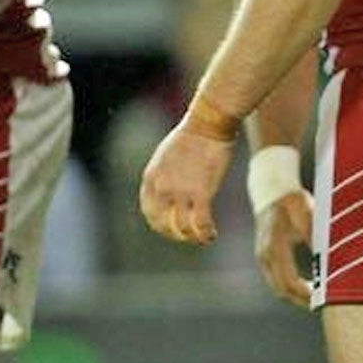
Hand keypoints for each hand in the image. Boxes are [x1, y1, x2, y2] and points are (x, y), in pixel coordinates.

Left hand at [140, 117, 234, 243]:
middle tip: (191, 237)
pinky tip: (212, 234)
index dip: (162, 226)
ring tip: (205, 237)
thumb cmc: (193, 136)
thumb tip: (171, 191)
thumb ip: (164, 176)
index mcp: (151, 178)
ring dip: (193, 238)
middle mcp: (161, 188)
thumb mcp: (167, 156)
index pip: (150, 213)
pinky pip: (200, 224)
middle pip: (163, 225)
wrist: (208, 124)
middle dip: (177, 236)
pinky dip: (206, 234)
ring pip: (182, 229)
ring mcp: (180, 191)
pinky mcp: (201, 193)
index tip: (175, 229)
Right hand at [255, 188, 313, 306]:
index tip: (322, 298)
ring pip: (277, 287)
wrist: (271, 188)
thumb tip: (327, 260)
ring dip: (295, 296)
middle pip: (281, 290)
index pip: (289, 281)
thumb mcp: (307, 213)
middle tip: (322, 304)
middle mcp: (264, 254)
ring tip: (317, 297)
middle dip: (301, 300)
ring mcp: (262, 256)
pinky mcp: (264, 256)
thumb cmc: (291, 199)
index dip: (305, 294)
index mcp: (274, 245)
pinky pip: (276, 280)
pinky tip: (307, 287)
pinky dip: (290, 287)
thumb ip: (315, 236)